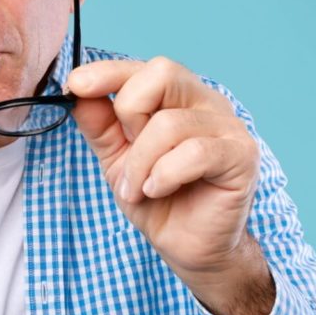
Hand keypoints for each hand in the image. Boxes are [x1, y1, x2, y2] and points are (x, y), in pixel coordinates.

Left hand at [66, 57, 265, 313]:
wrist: (188, 247)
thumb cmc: (156, 197)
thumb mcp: (116, 158)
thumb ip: (99, 124)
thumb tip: (77, 91)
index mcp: (177, 96)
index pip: (142, 67)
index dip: (107, 72)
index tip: (74, 85)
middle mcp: (206, 102)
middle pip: (163, 73)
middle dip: (129, 111)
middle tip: (123, 150)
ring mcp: (228, 127)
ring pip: (170, 123)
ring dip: (139, 162)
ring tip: (135, 190)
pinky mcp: (241, 156)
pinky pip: (194, 152)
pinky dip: (164, 175)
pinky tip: (156, 191)